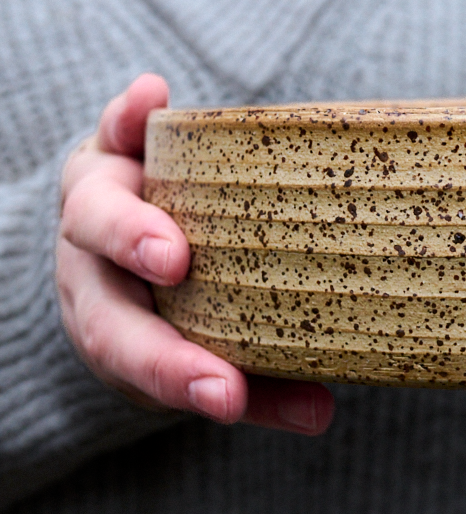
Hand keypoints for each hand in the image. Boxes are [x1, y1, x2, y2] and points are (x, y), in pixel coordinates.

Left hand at [57, 74, 334, 432]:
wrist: (114, 237)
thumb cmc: (175, 306)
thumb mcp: (202, 352)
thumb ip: (259, 388)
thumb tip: (324, 416)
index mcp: (114, 327)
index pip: (138, 360)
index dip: (177, 377)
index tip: (227, 398)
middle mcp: (94, 273)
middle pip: (102, 301)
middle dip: (147, 318)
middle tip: (201, 337)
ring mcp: (99, 206)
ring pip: (92, 215)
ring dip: (129, 230)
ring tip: (170, 246)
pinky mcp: (116, 149)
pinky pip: (113, 129)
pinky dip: (127, 116)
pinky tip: (153, 97)